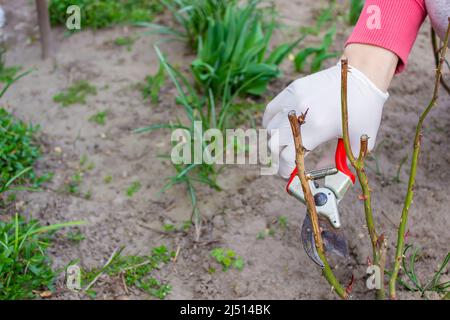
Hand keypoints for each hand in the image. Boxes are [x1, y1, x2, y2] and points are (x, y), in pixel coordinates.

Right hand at [263, 62, 388, 178]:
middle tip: (284, 161)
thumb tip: (319, 170)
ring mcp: (294, 100)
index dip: (286, 169)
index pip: (289, 157)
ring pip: (270, 128)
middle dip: (277, 157)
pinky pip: (271, 109)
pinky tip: (275, 127)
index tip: (288, 173)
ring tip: (282, 145)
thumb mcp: (357, 141)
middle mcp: (302, 115)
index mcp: (317, 129)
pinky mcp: (292, 89)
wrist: (363, 76)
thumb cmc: (364, 110)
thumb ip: (338, 160)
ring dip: (274, 140)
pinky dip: (270, 122)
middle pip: (274, 144)